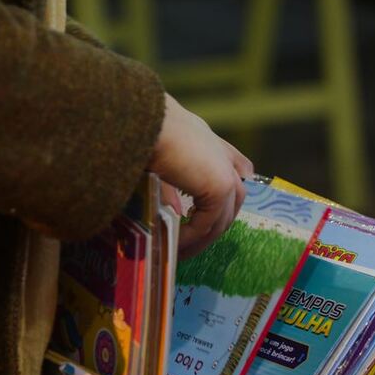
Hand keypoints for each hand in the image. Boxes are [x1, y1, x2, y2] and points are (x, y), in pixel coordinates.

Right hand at [150, 93, 253, 256]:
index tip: (222, 204)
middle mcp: (220, 153)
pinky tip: (175, 245)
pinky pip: (209, 223)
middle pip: (234, 197)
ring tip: (181, 252)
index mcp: (207, 140)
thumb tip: (172, 211)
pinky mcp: (220, 187)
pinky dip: (192, 238)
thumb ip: (169, 184)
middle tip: (192, 243)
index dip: (235, 184)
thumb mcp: (155, 157)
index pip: (236, 164)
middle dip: (215, 224)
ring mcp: (225, 171)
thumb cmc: (138, 133)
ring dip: (202, 238)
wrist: (143, 122)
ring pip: (223, 216)